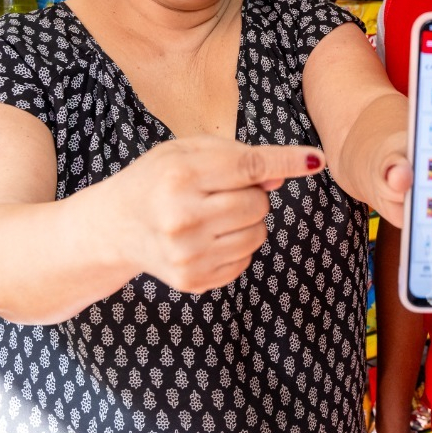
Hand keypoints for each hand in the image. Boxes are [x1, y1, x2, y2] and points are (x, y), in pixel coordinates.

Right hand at [113, 138, 323, 292]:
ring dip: (247, 222)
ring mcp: (187, 254)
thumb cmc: (156, 180)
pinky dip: (236, 246)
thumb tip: (279, 178)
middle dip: (252, 195)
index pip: (249, 167)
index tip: (317, 160)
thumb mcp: (185, 152)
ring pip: (257, 235)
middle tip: (221, 192)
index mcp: (180, 176)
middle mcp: (183, 217)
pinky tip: (206, 237)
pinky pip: (245, 261)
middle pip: (258, 204)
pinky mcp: (193, 280)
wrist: (115, 226)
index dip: (286, 162)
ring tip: (213, 214)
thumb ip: (235, 156)